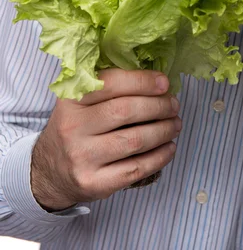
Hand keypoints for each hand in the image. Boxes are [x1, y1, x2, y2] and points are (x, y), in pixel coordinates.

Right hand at [31, 69, 180, 210]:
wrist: (49, 171)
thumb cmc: (77, 127)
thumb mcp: (80, 101)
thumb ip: (110, 86)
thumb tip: (156, 79)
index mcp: (71, 100)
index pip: (111, 83)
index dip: (143, 81)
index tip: (165, 83)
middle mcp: (73, 127)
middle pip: (126, 111)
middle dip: (159, 106)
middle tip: (174, 105)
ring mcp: (82, 157)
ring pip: (135, 141)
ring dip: (163, 131)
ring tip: (175, 124)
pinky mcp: (93, 183)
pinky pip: (135, 169)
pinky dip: (159, 157)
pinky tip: (169, 148)